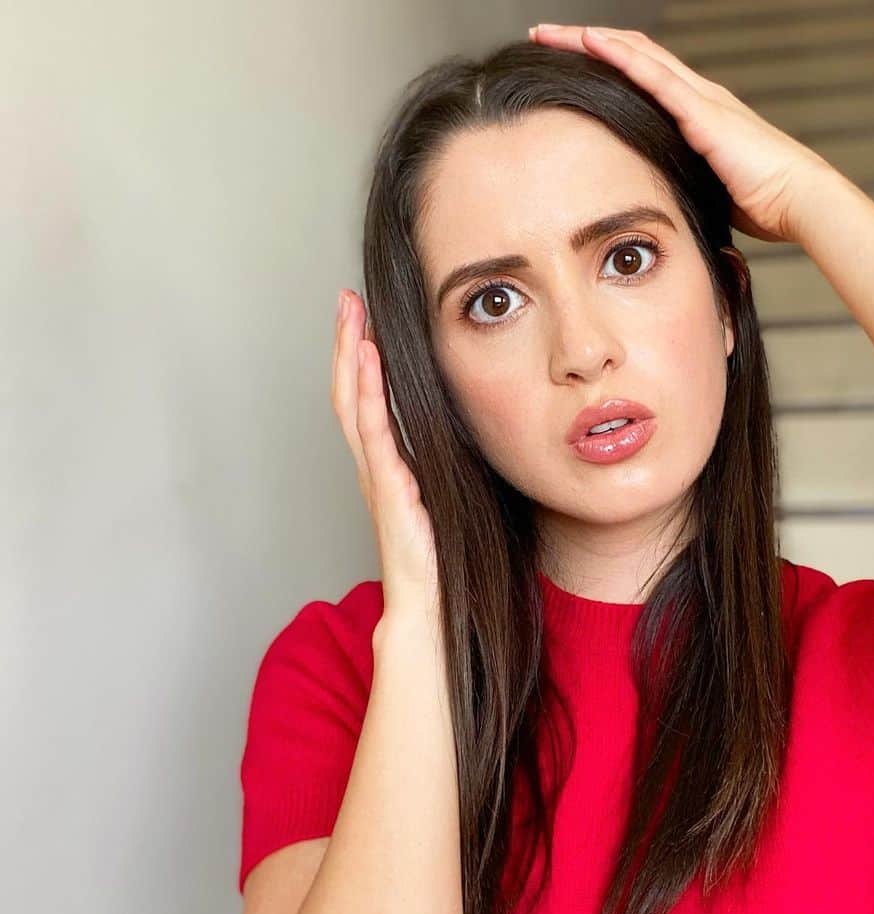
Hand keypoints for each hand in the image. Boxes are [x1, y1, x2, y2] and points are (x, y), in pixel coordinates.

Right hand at [331, 289, 440, 618]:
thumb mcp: (447, 493)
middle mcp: (376, 464)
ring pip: (354, 402)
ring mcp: (378, 474)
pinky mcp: (388, 486)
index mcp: (389, 464)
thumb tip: (471, 428)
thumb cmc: (440, 554)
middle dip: (348, 341)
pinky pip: (374, 430)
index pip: (368, 399)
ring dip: (351, 354)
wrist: (429, 599)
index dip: (362, 358)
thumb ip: (443, 463)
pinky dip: (369, 392)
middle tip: (346, 299)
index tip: (364, 317)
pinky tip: (368, 359)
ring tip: (351, 313)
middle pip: (351, 390)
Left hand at [528, 24, 838, 245]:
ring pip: (635, 53)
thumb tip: (656, 201)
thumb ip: (682, 180)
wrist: (797, 201)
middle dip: (584, 42)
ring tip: (551, 33)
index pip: (641, 75)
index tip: (564, 65)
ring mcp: (699, 99)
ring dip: (590, 40)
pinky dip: (620, 56)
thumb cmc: (762, 202)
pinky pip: (653, 75)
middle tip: (543, 36)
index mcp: (696, 113)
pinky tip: (592, 43)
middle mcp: (696, 95)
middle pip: (631, 53)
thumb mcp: (707, 187)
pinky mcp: (701, 113)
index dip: (603, 65)